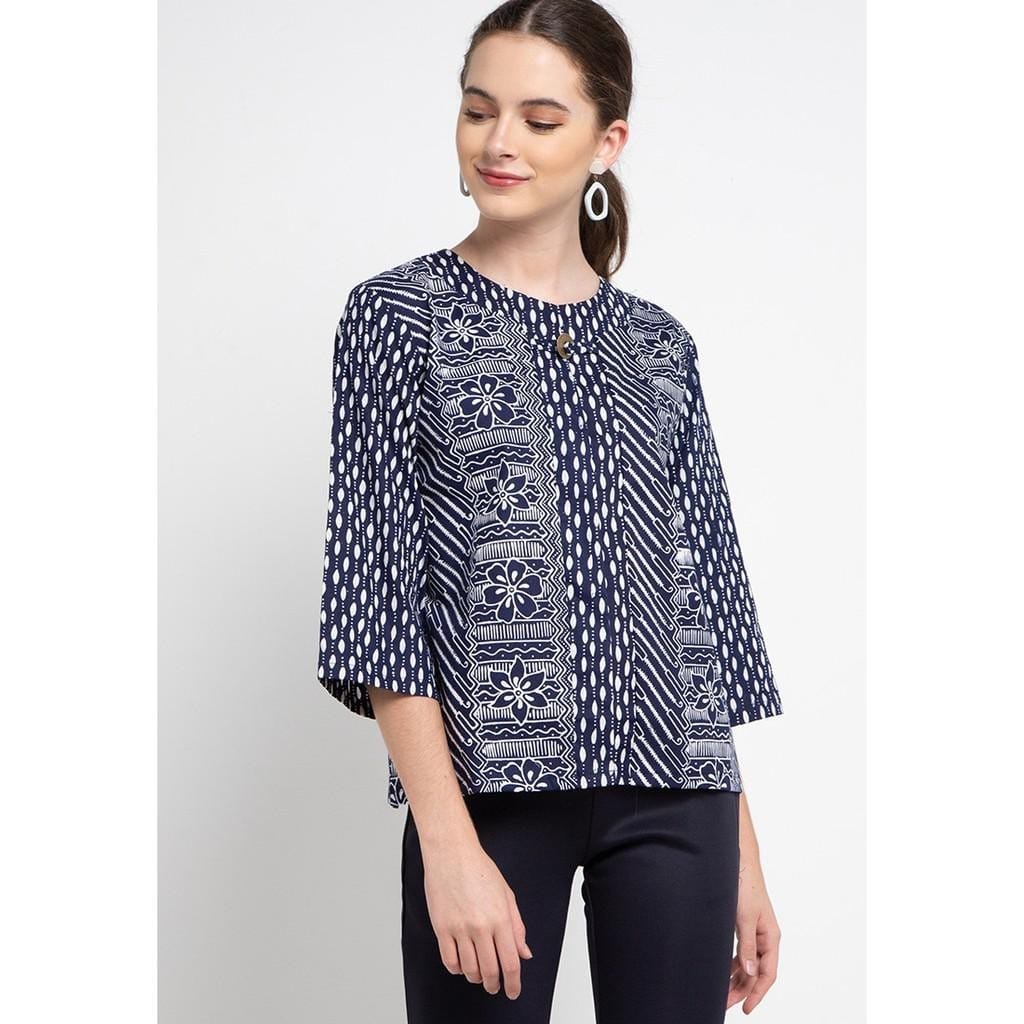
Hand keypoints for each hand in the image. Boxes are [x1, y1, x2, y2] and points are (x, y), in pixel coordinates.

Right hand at [421, 841, 532, 1000]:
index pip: (510, 962)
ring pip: (469, 969)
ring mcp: (459, 928)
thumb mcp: (506, 895)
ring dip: (476, 978)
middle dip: (494, 985)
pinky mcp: (441, 928)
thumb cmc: (479, 869)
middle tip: (495, 987)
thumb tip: (524, 953)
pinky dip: (457, 969)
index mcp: (500, 918)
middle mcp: (481, 926)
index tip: (513, 990)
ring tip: (479, 974)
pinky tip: (462, 964)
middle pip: (490, 971)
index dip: (513, 983)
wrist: (451, 854)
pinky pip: (449, 961)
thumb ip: (517, 926)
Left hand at [727, 853, 780, 1012]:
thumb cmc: (745, 886)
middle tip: (726, 1004)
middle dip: (742, 990)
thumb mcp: (745, 918)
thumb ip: (748, 946)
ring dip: (736, 979)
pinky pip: (741, 952)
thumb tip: (750, 972)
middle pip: (756, 972)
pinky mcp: (743, 925)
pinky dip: (732, 964)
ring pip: (747, 964)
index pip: (768, 974)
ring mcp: (754, 932)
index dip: (757, 993)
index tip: (746, 1008)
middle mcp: (764, 937)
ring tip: (722, 993)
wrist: (738, 862)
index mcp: (771, 937)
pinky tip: (723, 971)